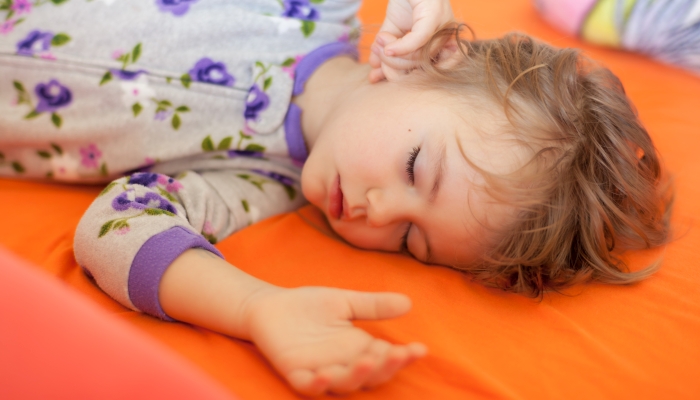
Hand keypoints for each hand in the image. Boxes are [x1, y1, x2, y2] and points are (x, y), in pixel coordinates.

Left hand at [245, 287, 426, 395]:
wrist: (270, 306)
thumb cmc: (309, 306)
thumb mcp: (345, 302)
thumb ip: (373, 305)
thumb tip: (408, 302)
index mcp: (359, 350)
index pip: (387, 358)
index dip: (404, 356)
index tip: (419, 348)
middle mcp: (343, 365)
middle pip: (371, 375)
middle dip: (387, 366)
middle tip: (400, 353)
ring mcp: (320, 371)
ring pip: (344, 383)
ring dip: (357, 375)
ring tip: (368, 361)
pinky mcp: (296, 373)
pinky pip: (309, 385)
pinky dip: (318, 383)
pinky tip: (326, 374)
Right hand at [369, 0, 454, 82]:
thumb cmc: (403, 1)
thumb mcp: (393, 30)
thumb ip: (388, 50)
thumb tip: (374, 73)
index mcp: (439, 46)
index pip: (426, 73)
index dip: (402, 78)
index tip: (380, 78)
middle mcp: (444, 39)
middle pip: (419, 68)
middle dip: (393, 69)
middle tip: (376, 65)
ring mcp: (441, 27)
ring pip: (418, 57)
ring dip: (391, 57)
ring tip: (378, 50)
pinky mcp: (434, 15)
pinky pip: (419, 39)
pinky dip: (400, 46)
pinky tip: (385, 47)